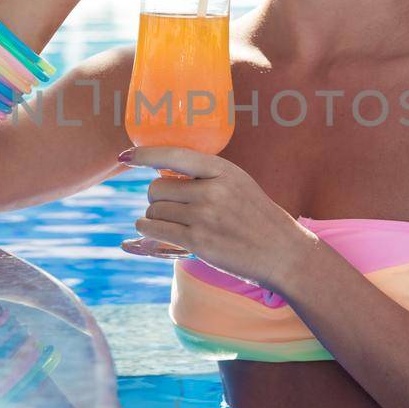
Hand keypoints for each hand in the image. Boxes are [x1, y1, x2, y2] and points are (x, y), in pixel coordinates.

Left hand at [119, 145, 317, 292]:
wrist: (283, 252)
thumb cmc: (257, 218)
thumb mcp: (238, 184)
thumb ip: (205, 176)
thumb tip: (160, 173)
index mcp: (222, 170)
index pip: (174, 155)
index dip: (144, 154)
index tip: (125, 155)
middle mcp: (212, 190)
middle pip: (157, 188)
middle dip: (157, 198)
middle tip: (170, 207)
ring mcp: (205, 217)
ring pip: (154, 211)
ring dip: (154, 218)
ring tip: (172, 223)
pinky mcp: (198, 242)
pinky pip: (156, 230)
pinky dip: (147, 230)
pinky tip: (151, 230)